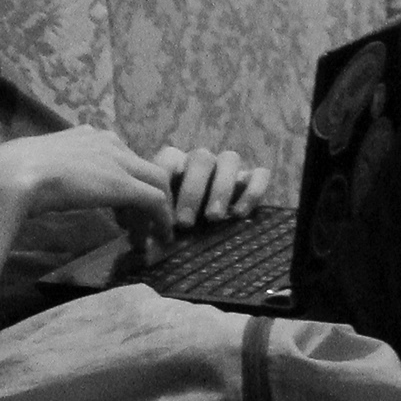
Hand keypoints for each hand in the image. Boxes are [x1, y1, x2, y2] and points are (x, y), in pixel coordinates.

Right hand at [0, 128, 205, 253]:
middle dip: (141, 195)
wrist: (5, 177)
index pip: (117, 157)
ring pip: (155, 183)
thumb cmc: (6, 173)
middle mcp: (107, 142)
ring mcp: (119, 162)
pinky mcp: (125, 185)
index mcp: (85, 135)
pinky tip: (158, 238)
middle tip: (132, 223)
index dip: (120, 181)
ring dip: (153, 210)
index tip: (114, 205)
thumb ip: (47, 170)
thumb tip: (34, 184)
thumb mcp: (33, 166)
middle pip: (141, 168)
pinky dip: (160, 220)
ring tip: (144, 235)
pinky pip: (155, 201)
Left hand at [150, 145, 271, 232]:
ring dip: (221, 188)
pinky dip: (252, 192)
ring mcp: (228, 166)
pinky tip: (240, 215)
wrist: (202, 224)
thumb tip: (141, 242)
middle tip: (185, 223)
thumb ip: (150, 225)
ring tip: (214, 218)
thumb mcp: (157, 221)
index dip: (164, 187)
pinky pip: (259, 174)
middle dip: (193, 191)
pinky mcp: (252, 176)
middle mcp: (201, 160)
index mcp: (175, 162)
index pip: (168, 161)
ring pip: (230, 159)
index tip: (159, 216)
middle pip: (201, 159)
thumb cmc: (173, 222)